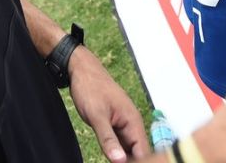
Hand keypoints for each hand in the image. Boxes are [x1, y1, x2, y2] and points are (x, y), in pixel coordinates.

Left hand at [68, 48, 149, 162]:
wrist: (82, 70)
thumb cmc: (90, 87)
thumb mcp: (97, 115)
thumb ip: (108, 139)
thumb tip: (119, 161)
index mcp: (133, 121)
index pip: (143, 151)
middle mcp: (132, 124)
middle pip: (138, 153)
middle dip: (130, 162)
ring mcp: (123, 125)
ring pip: (128, 149)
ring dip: (123, 159)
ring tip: (112, 161)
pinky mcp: (114, 125)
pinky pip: (119, 143)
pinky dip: (116, 152)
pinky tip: (111, 158)